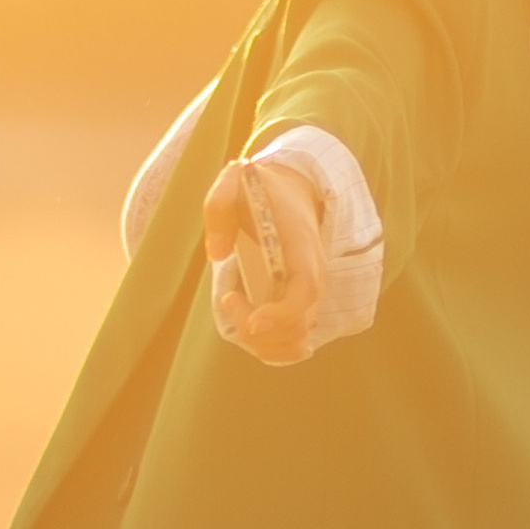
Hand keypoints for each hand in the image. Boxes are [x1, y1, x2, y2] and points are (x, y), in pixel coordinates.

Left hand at [204, 155, 325, 364]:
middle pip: (297, 328)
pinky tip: (247, 322)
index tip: (252, 320)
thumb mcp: (236, 181)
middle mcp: (312, 279)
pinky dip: (269, 348)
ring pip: (295, 343)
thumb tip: (217, 253)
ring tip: (236, 304)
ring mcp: (308, 298)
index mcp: (303, 250)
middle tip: (229, 296)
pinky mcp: (300, 309)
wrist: (292, 194)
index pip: (307, 291)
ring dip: (259, 341)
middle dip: (255, 328)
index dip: (282, 314)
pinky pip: (293, 345)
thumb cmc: (262, 190)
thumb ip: (220, 204)